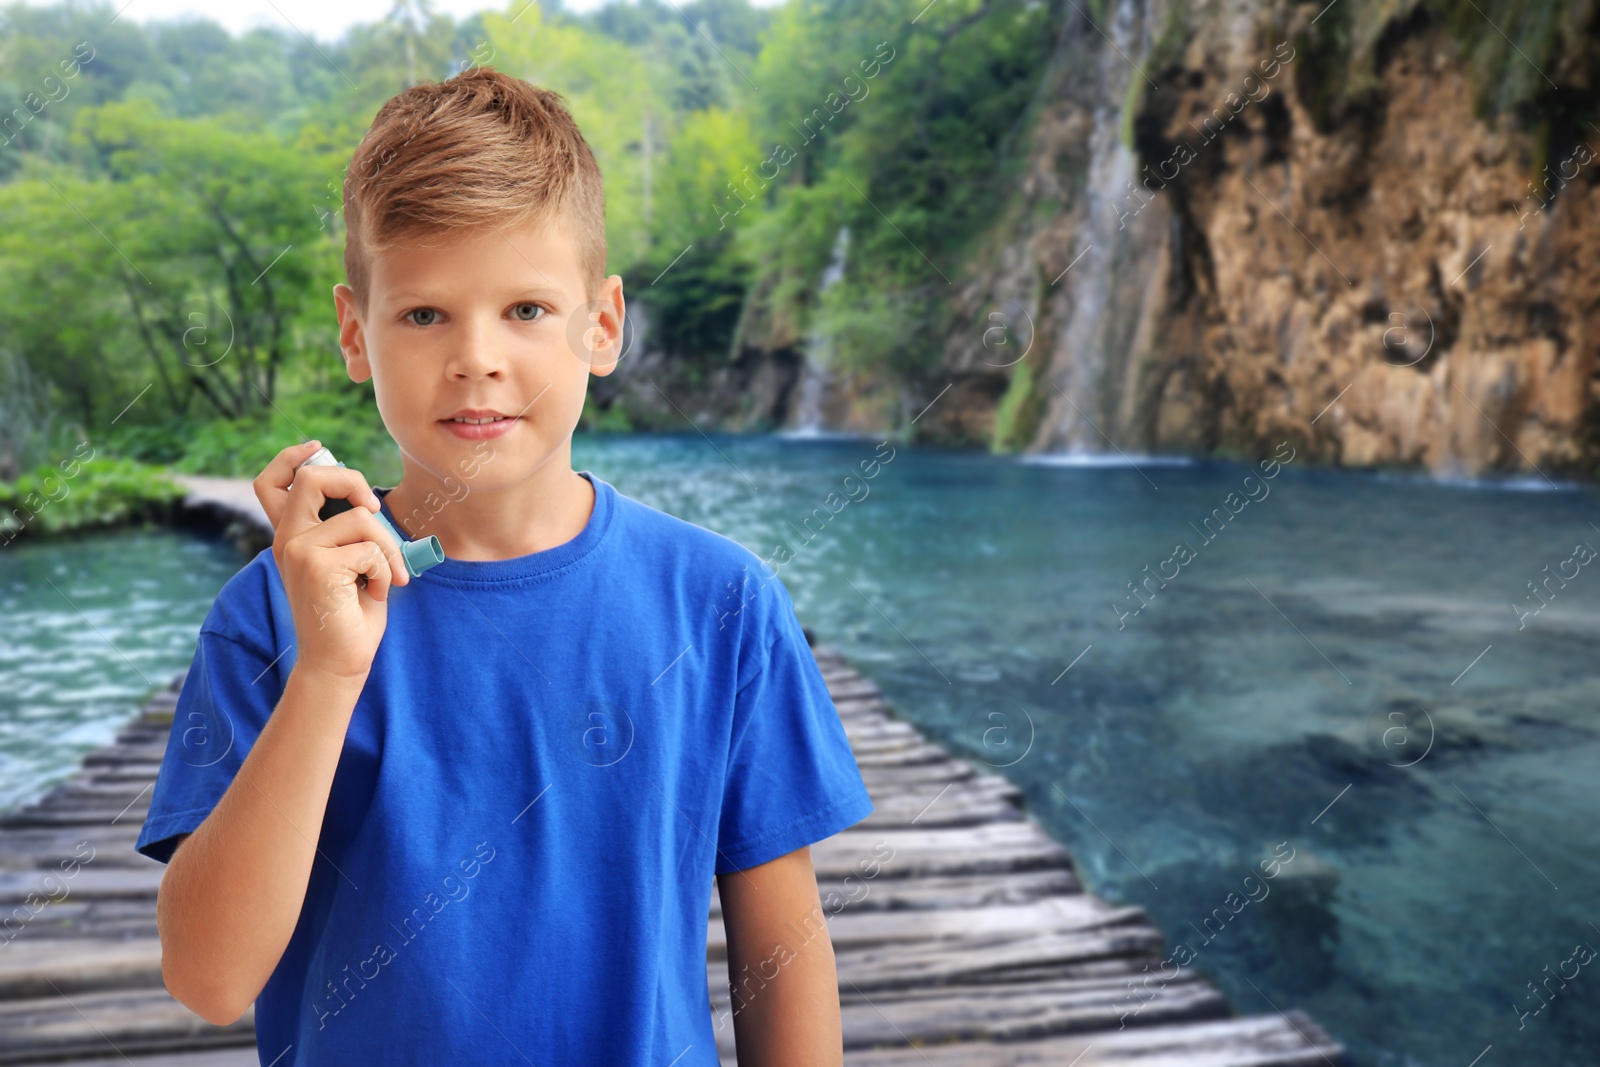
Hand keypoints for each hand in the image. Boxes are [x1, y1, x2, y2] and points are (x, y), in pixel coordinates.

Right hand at [254, 441, 409, 680]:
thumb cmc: (351, 614)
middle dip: (354, 481)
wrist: (339, 662)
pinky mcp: (317, 567)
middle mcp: (287, 539)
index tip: (319, 448)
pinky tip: (376, 593)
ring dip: (389, 549)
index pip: (272, 483)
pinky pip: (371, 549)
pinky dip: (386, 571)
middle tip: (376, 509)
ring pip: (362, 519)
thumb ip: (347, 533)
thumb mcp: (348, 564)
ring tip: (386, 578)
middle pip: (311, 478)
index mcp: (292, 536)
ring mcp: (298, 551)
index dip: (293, 457)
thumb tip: (367, 502)